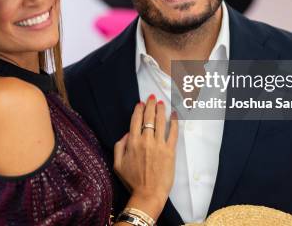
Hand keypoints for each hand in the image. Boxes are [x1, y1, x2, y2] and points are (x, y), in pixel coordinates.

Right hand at [113, 94, 178, 216]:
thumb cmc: (132, 181)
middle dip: (150, 105)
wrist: (148, 194)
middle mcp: (146, 140)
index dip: (138, 110)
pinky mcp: (170, 151)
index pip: (135, 120)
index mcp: (132, 142)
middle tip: (152, 97)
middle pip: (148, 118)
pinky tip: (174, 115)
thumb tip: (127, 133)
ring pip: (161, 122)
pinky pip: (173, 133)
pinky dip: (174, 122)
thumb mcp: (118, 164)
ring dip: (161, 110)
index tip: (140, 103)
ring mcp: (159, 145)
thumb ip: (120, 146)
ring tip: (162, 102)